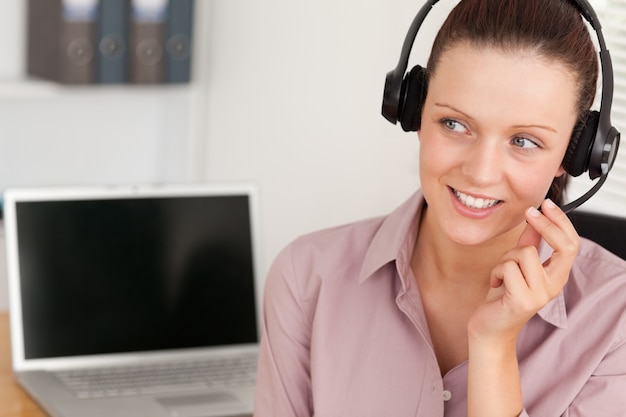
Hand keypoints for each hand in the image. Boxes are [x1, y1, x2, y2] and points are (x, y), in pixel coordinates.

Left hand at [468, 199, 580, 344]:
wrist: (489, 328)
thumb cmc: (502, 297)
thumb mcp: (517, 266)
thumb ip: (528, 245)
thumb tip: (534, 219)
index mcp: (556, 276)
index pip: (571, 244)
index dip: (561, 222)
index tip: (545, 205)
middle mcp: (553, 286)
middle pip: (561, 246)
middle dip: (544, 225)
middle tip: (529, 214)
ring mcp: (540, 295)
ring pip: (524, 253)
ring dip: (505, 258)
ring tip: (501, 274)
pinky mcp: (523, 301)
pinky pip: (508, 268)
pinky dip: (496, 272)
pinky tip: (496, 284)